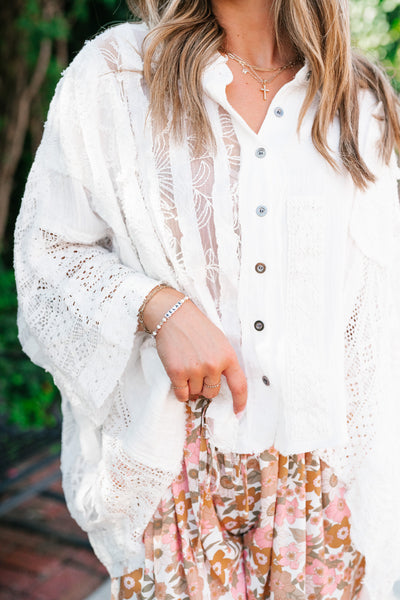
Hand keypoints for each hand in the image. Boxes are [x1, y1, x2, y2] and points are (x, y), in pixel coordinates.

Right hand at [142, 287, 246, 413]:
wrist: (173, 315)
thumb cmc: (197, 327)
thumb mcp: (219, 341)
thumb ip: (224, 362)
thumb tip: (222, 385)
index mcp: (228, 356)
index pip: (239, 385)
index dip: (240, 402)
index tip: (238, 413)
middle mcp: (213, 365)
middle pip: (212, 393)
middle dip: (205, 386)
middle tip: (197, 369)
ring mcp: (195, 369)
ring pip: (195, 393)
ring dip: (190, 385)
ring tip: (186, 365)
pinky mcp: (177, 372)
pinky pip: (181, 394)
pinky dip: (180, 390)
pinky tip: (178, 376)